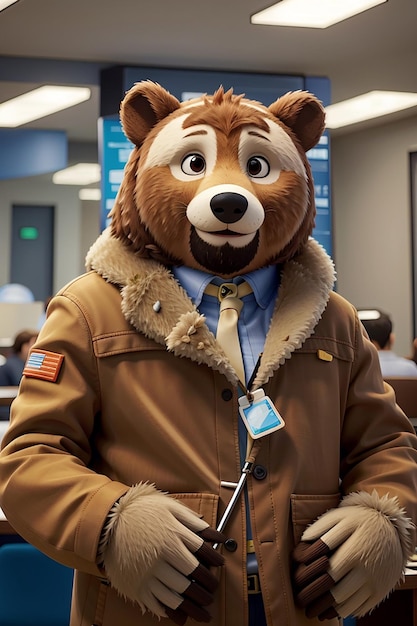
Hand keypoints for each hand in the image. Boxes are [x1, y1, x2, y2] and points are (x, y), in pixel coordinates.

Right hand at [102, 483, 224, 622]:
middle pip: (192, 577)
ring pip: (177, 595)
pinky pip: (156, 603)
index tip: (220, 564)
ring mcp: (149, 572)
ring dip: (194, 606)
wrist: (107, 521)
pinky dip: (170, 612)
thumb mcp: (168, 506)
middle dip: (207, 587)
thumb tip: (214, 534)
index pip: (202, 551)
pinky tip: (179, 615)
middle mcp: (162, 556)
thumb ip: (192, 520)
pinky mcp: (136, 585)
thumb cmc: (140, 510)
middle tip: (212, 592)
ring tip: (204, 611)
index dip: (214, 559)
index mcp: (172, 535)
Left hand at [293, 491, 412, 619]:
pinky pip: (360, 608)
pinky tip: (331, 609)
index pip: (328, 573)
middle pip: (336, 593)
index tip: (297, 586)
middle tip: (302, 603)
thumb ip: (319, 529)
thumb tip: (302, 546)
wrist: (390, 526)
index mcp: (354, 551)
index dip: (310, 582)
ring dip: (328, 610)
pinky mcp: (381, 591)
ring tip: (314, 610)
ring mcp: (375, 582)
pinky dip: (344, 612)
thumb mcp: (340, 517)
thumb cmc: (358, 520)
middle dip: (316, 600)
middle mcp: (367, 569)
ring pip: (348, 605)